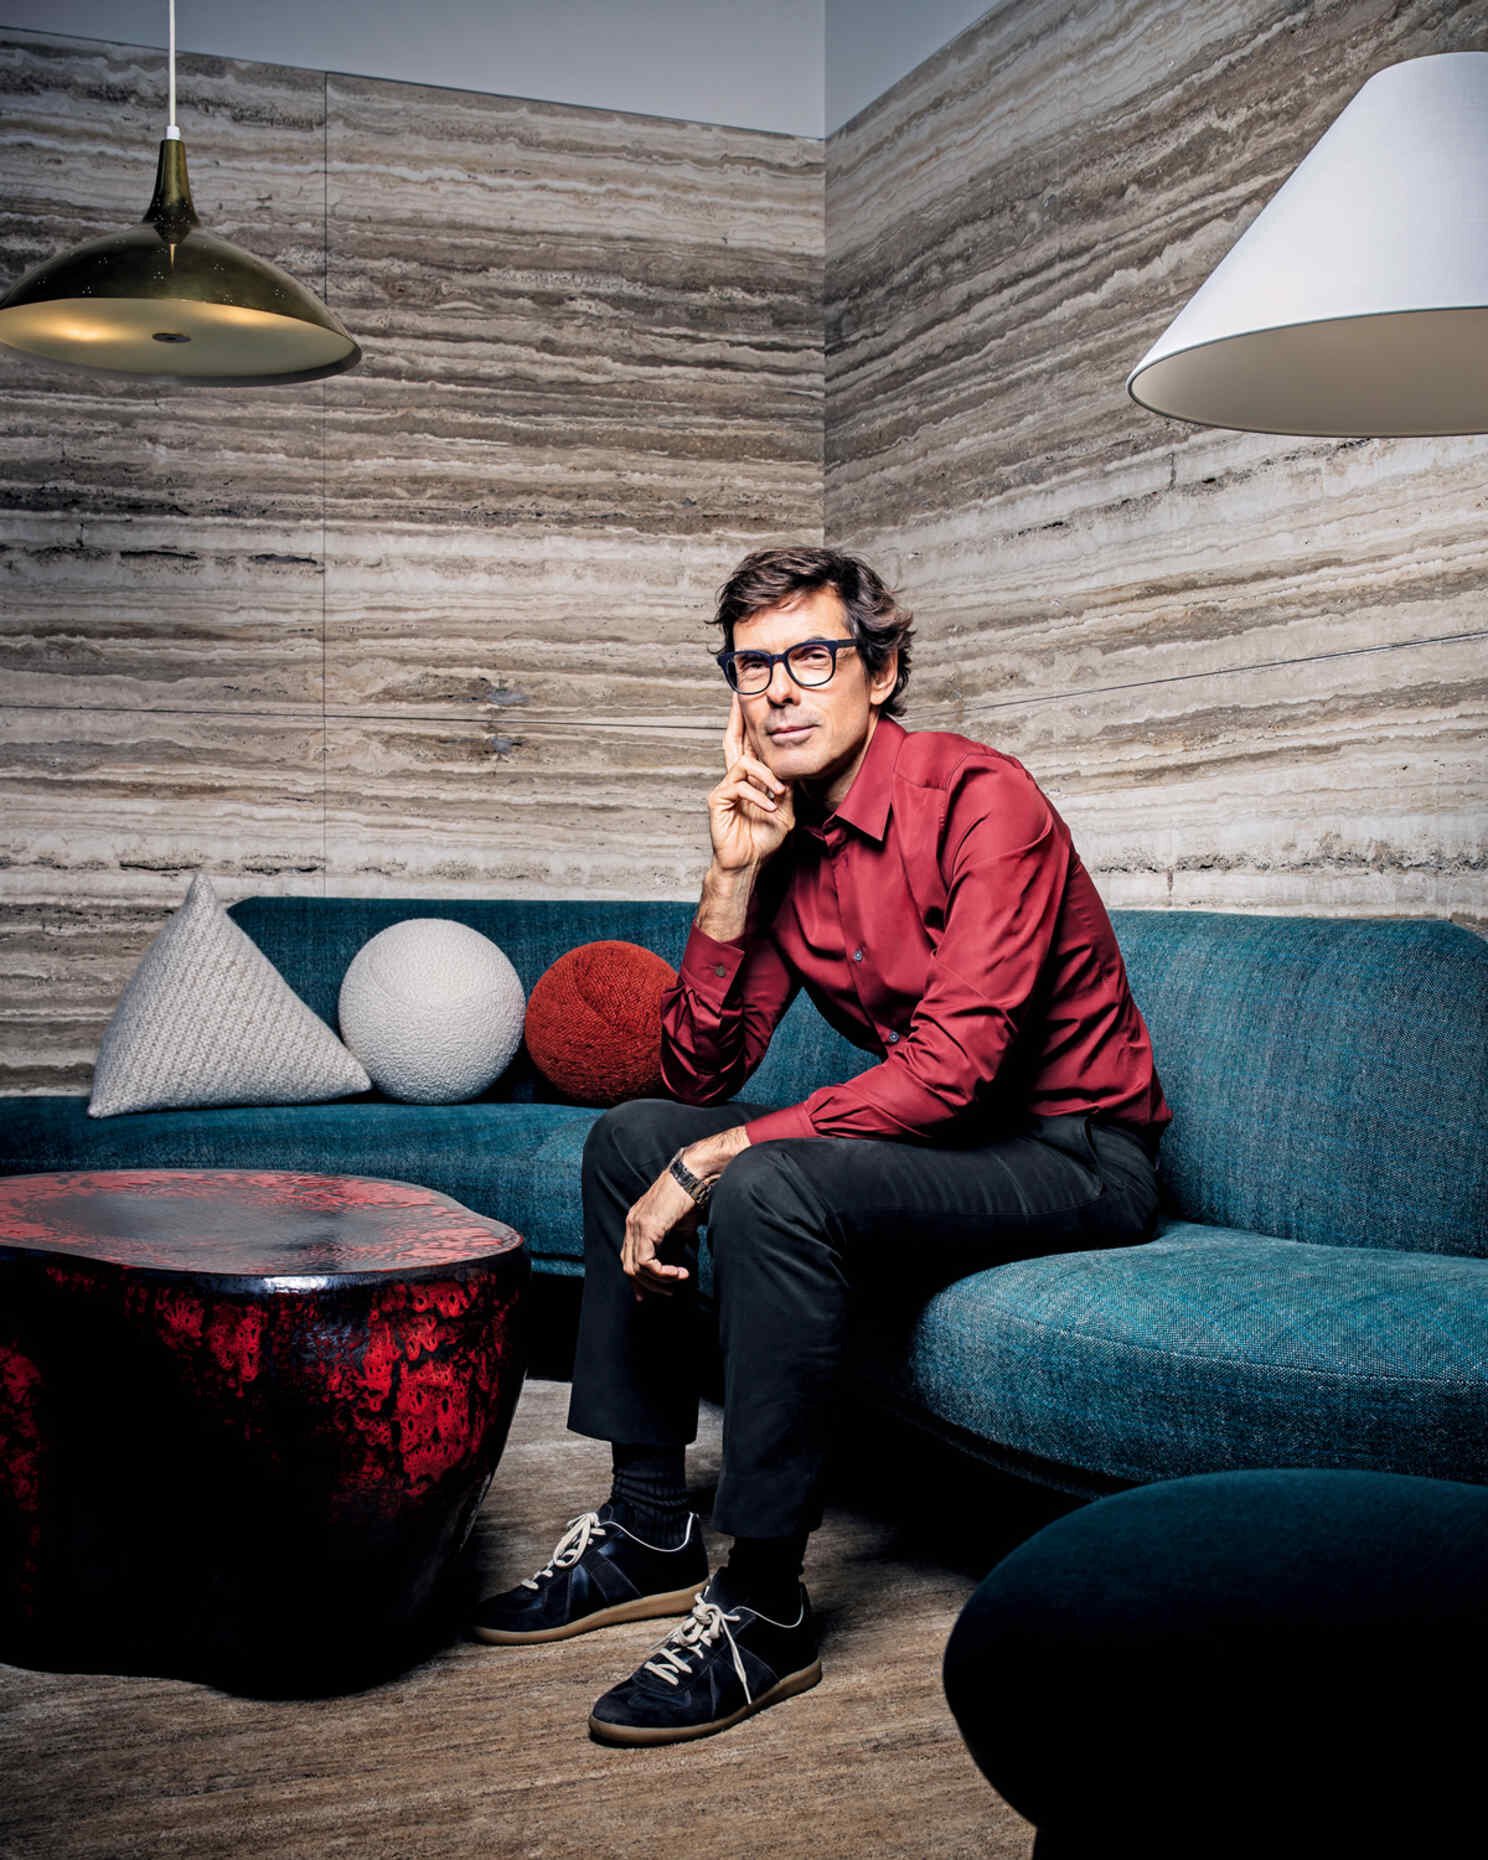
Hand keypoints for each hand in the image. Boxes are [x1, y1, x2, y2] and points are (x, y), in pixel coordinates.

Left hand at [622, 1165, 702, 1301]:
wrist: (694, 1175)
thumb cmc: (690, 1197)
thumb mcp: (680, 1228)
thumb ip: (673, 1247)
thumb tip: (676, 1267)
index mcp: (636, 1222)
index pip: (629, 1257)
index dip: (638, 1279)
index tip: (650, 1294)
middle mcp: (632, 1224)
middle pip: (629, 1266)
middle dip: (648, 1285)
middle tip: (668, 1292)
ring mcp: (637, 1225)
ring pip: (636, 1268)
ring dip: (658, 1281)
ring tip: (679, 1278)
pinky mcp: (648, 1227)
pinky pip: (646, 1262)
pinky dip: (661, 1273)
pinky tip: (677, 1273)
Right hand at [707, 695, 795, 873]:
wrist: (750, 862)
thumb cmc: (764, 839)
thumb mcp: (785, 810)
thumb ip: (786, 788)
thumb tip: (792, 768)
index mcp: (751, 778)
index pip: (749, 745)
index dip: (748, 724)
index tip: (750, 702)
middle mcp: (736, 778)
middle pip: (734, 740)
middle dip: (737, 718)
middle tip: (739, 697)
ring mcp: (726, 788)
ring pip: (743, 762)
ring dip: (766, 776)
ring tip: (779, 793)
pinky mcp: (718, 800)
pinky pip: (739, 786)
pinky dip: (758, 796)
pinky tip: (769, 807)